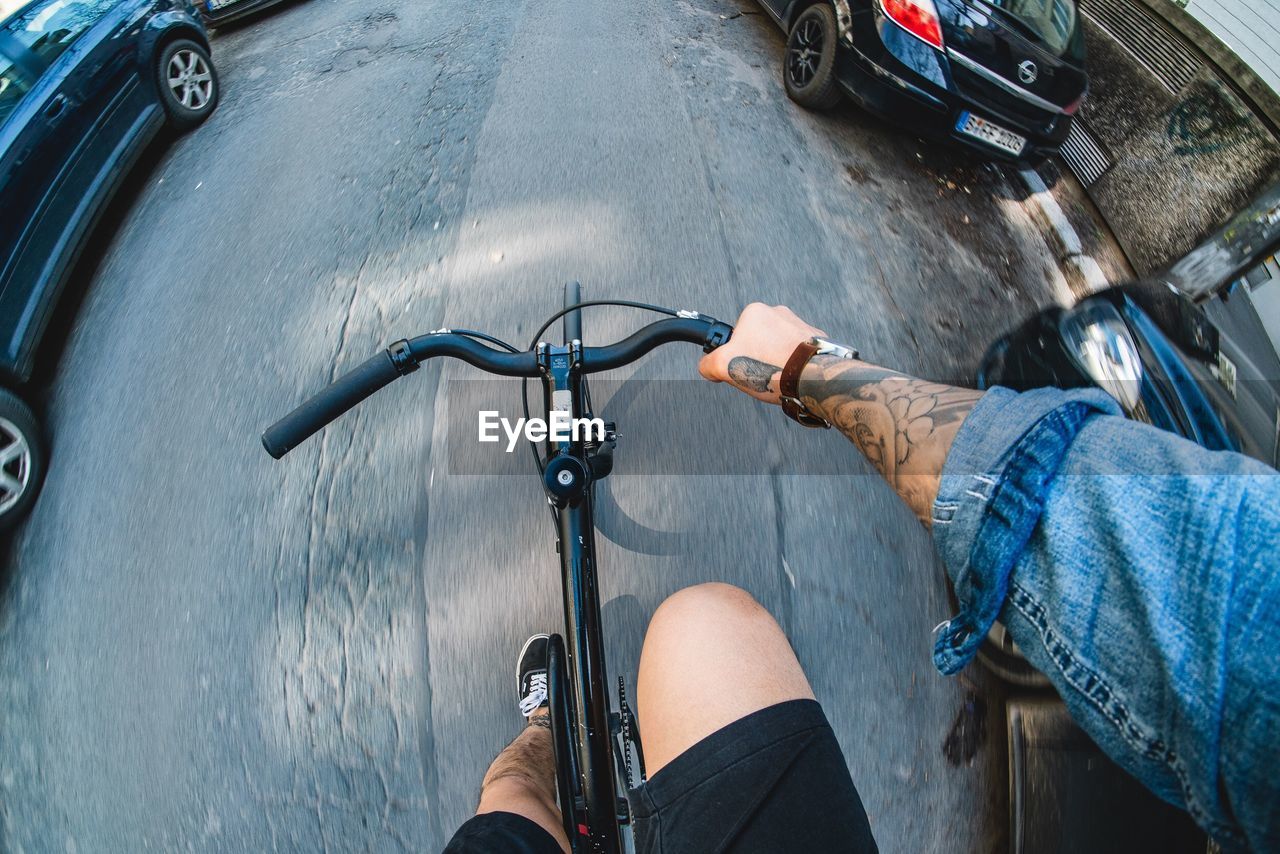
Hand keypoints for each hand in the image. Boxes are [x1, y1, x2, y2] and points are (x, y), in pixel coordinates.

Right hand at [698, 303, 826, 404]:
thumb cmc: (771, 367)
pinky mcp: (817, 340)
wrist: (812, 377)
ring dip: (776, 362)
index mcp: (754, 313)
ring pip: (778, 347)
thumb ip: (708, 364)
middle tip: (758, 376)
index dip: (734, 356)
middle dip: (756, 359)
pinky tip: (793, 378)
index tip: (739, 368)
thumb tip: (706, 367)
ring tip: (777, 379)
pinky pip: (798, 353)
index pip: (736, 336)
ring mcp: (800, 325)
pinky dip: (794, 365)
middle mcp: (779, 313)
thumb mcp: (724, 366)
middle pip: (757, 341)